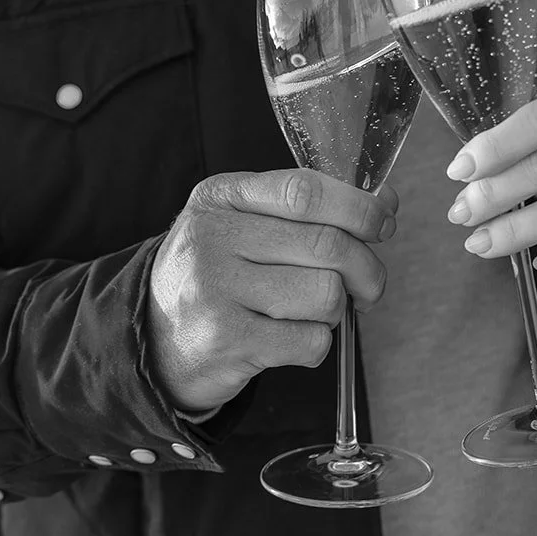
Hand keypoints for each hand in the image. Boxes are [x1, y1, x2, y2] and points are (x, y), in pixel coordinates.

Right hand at [147, 169, 396, 411]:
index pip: (305, 191)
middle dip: (367, 268)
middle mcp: (213, 238)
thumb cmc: (218, 275)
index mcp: (221, 197)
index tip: (383, 223)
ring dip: (336, 310)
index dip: (358, 207)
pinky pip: (310, 341)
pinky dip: (316, 344)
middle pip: (328, 245)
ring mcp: (217, 291)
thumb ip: (308, 209)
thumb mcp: (243, 223)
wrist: (152, 337)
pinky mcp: (228, 341)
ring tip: (313, 313)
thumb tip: (384, 201)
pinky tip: (292, 339)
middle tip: (369, 285)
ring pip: (326, 294)